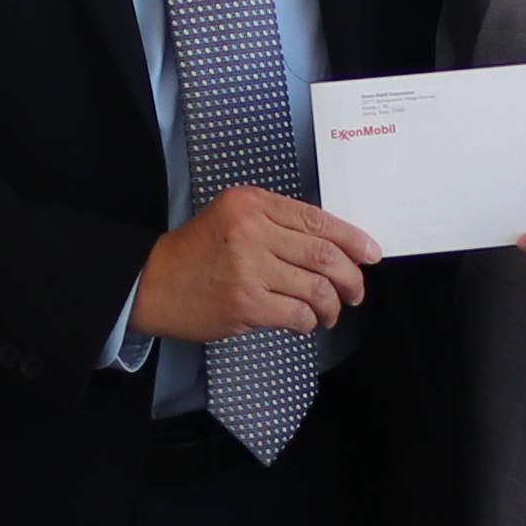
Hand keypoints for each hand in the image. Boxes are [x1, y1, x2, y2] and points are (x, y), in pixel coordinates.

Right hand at [136, 184, 380, 344]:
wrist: (154, 282)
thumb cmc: (198, 251)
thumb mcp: (234, 217)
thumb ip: (278, 223)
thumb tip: (336, 246)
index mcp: (252, 203)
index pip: (317, 220)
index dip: (353, 239)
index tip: (371, 253)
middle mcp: (252, 231)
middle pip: (324, 255)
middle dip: (350, 278)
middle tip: (355, 291)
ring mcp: (248, 269)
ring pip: (316, 288)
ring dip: (332, 305)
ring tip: (330, 312)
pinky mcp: (245, 303)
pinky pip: (297, 315)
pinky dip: (309, 321)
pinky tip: (305, 322)